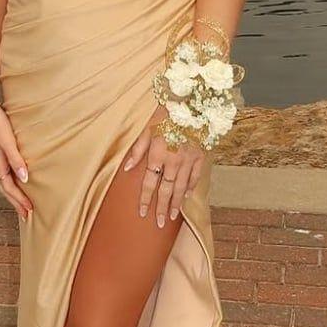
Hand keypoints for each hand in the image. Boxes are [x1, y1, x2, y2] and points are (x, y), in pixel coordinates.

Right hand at [0, 98, 32, 221]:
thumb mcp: (7, 141)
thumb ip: (15, 160)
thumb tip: (25, 179)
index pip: (9, 188)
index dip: (19, 200)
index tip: (29, 211)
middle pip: (5, 189)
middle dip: (15, 202)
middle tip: (26, 215)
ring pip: (4, 182)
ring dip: (13, 193)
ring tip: (21, 202)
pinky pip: (4, 172)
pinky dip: (11, 181)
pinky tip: (17, 179)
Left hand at [123, 103, 203, 224]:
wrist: (190, 103)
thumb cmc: (164, 113)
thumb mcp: (145, 127)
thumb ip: (136, 149)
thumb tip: (126, 168)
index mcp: (158, 153)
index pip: (150, 182)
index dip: (145, 198)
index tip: (142, 212)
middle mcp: (174, 160)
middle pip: (167, 189)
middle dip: (162, 208)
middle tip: (159, 223)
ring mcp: (189, 159)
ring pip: (182, 186)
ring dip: (176, 203)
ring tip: (171, 217)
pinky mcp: (200, 155)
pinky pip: (196, 176)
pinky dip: (191, 187)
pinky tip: (186, 197)